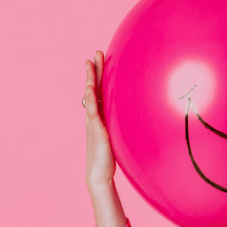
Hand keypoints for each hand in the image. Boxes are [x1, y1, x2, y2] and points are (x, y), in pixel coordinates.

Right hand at [84, 51, 114, 191]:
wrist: (100, 173)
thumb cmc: (110, 156)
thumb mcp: (118, 135)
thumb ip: (122, 124)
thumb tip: (138, 116)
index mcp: (100, 115)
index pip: (99, 91)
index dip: (99, 75)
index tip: (101, 59)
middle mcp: (94, 116)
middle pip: (93, 88)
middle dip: (93, 71)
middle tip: (95, 53)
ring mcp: (93, 122)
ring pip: (90, 96)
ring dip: (89, 80)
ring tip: (89, 65)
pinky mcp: (96, 131)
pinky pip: (92, 112)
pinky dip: (90, 100)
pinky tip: (89, 90)